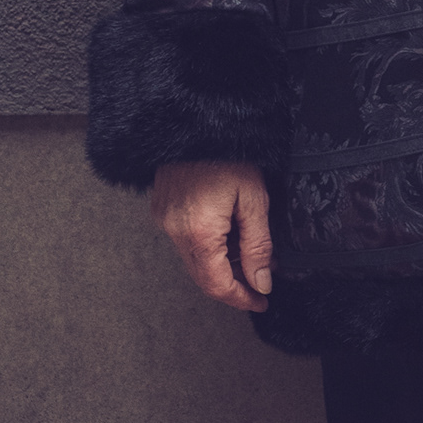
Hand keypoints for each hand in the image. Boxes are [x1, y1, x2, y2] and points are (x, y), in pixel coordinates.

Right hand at [151, 160, 273, 312]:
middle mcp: (174, 231)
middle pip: (204, 276)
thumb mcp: (255, 200)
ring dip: (222, 265)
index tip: (261, 300)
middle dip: (234, 284)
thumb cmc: (230, 154)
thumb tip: (261, 282)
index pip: (217, 284)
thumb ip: (258, 246)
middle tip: (261, 283)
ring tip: (251, 255)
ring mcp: (164, 221)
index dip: (241, 298)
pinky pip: (185, 242)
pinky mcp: (161, 211)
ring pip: (194, 260)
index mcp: (198, 232)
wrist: (196, 123)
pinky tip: (230, 236)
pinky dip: (208, 247)